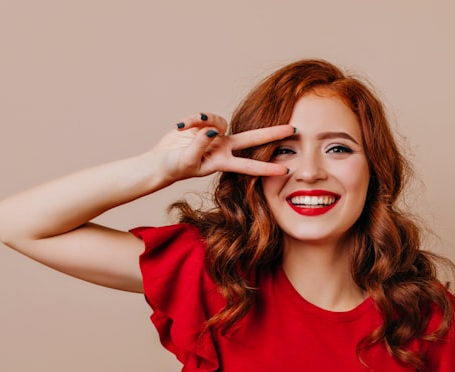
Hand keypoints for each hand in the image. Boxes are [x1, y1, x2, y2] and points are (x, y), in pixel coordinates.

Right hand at [150, 112, 294, 183]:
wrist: (161, 162)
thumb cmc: (174, 167)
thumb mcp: (186, 160)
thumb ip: (199, 145)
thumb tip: (212, 131)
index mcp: (222, 162)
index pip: (249, 166)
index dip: (267, 168)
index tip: (285, 171)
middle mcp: (223, 148)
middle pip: (252, 138)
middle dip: (272, 134)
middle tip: (293, 129)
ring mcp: (215, 136)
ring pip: (218, 121)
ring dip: (201, 120)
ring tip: (183, 127)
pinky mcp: (204, 125)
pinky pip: (203, 116)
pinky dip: (192, 119)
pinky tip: (181, 125)